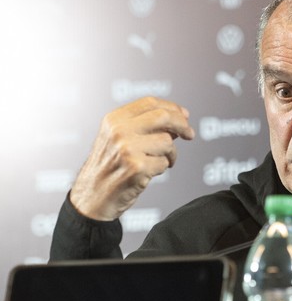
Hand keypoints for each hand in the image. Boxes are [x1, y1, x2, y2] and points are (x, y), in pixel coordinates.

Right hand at [70, 97, 195, 220]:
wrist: (92, 198)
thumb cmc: (109, 169)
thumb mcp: (119, 139)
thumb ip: (145, 127)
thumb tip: (179, 117)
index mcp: (114, 119)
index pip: (150, 103)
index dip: (172, 108)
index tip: (185, 116)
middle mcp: (119, 131)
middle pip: (163, 117)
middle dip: (182, 125)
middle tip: (190, 134)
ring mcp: (127, 149)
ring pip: (167, 142)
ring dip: (170, 154)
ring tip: (158, 162)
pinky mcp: (137, 168)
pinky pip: (164, 163)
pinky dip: (162, 168)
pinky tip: (148, 173)